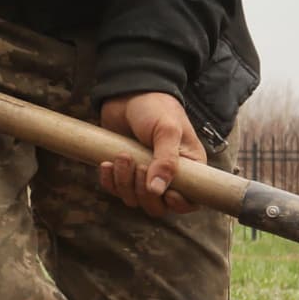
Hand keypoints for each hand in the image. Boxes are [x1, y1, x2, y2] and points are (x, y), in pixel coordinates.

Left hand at [97, 92, 201, 219]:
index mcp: (189, 167)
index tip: (167, 194)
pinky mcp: (124, 172)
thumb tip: (158, 192)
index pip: (191, 201)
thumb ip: (165, 161)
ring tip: (121, 156)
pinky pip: (116, 190)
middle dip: (144, 191)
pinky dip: (109, 181)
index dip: (179, 204)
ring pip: (135, 200)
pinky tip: (107, 164)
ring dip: (124, 183)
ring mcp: (145, 175)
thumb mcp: (166, 130)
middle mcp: (169, 175)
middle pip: (158, 206)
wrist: (127, 93)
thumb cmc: (155, 107)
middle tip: (137, 165)